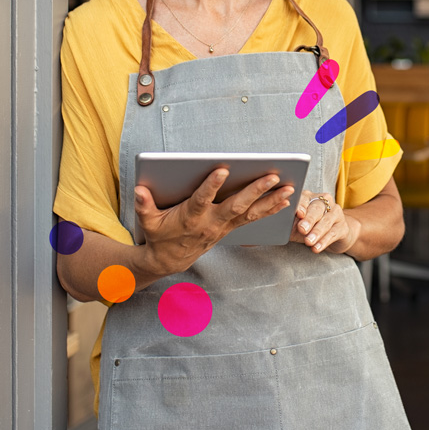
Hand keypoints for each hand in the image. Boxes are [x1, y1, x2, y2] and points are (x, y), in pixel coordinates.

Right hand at [134, 168, 293, 276]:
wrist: (170, 260)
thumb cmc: (159, 235)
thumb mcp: (148, 221)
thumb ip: (144, 205)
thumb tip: (139, 190)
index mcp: (191, 217)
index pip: (202, 199)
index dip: (211, 185)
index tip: (223, 169)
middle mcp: (211, 222)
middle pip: (236, 205)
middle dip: (255, 190)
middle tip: (272, 176)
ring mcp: (224, 226)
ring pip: (251, 212)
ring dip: (271, 200)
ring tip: (289, 188)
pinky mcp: (231, 228)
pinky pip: (254, 218)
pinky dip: (270, 209)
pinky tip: (285, 200)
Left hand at [292, 190, 359, 253]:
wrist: (333, 235)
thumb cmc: (310, 228)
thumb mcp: (297, 224)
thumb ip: (289, 222)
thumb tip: (278, 225)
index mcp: (310, 197)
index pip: (305, 198)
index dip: (302, 205)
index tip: (298, 214)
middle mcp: (324, 202)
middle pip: (317, 208)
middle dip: (309, 219)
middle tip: (302, 229)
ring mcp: (336, 213)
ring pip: (326, 221)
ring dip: (317, 232)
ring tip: (309, 242)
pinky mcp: (343, 226)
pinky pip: (333, 233)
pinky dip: (324, 241)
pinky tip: (317, 247)